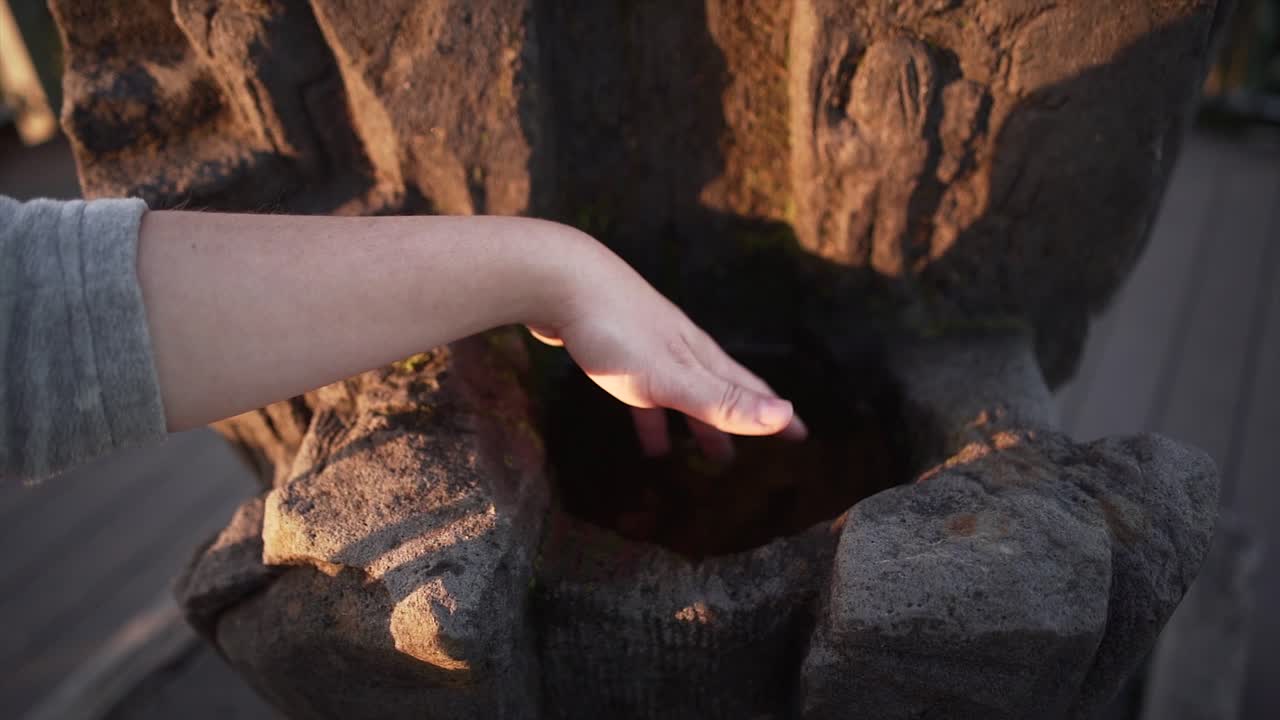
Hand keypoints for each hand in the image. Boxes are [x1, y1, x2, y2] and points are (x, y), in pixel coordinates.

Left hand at [527, 233, 806, 461]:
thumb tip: (784, 415)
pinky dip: (648, 416)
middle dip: (736, 423)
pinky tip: (642, 430)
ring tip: (695, 455)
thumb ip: (722, 400)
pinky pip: (642, 391)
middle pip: (718, 392)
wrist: (560, 280)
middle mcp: (682, 350)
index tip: (801, 437)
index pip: (750, 391)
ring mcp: (649, 347)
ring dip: (692, 424)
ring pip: (681, 393)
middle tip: (748, 457)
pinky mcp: (614, 348)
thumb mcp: (671, 377)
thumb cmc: (616, 331)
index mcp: (700, 358)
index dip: (777, 417)